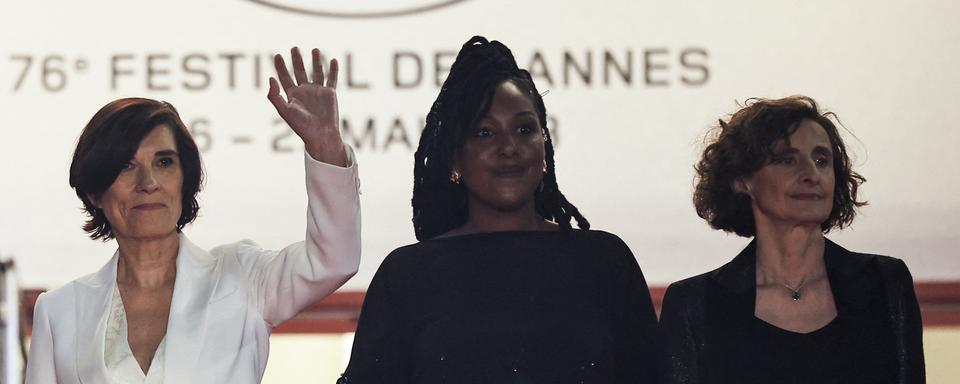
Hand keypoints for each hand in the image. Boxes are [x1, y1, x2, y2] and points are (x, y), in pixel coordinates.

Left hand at [269, 47, 347, 165]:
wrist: (320, 134)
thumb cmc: (301, 125)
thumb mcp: (284, 110)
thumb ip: (274, 95)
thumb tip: (270, 78)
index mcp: (292, 95)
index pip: (284, 77)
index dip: (280, 66)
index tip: (277, 55)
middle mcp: (304, 91)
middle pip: (299, 71)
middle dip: (296, 60)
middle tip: (294, 48)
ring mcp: (318, 91)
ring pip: (316, 72)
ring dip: (316, 61)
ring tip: (315, 50)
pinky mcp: (330, 93)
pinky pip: (332, 78)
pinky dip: (333, 70)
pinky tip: (333, 60)